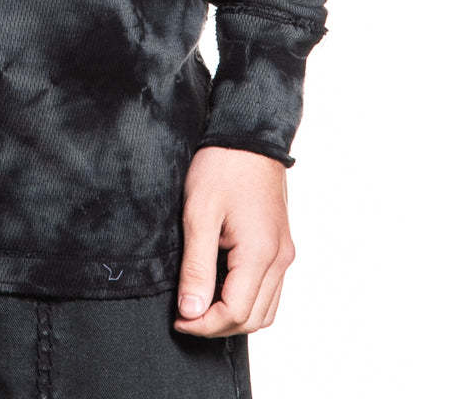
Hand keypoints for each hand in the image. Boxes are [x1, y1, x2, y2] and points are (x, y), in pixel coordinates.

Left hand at [174, 145, 294, 336]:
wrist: (247, 134)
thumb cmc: (220, 168)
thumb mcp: (199, 214)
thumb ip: (197, 267)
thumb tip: (192, 312)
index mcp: (260, 253)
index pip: (235, 313)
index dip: (203, 324)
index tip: (177, 318)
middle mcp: (280, 259)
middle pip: (253, 319)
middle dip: (218, 326)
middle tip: (185, 315)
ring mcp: (284, 253)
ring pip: (265, 310)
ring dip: (234, 317)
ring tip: (201, 304)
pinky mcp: (282, 245)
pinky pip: (270, 291)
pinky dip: (248, 300)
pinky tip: (222, 288)